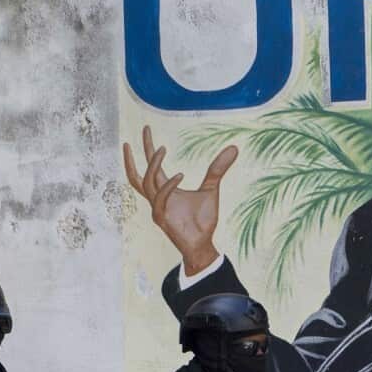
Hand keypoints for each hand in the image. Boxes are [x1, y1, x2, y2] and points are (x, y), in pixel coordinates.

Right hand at [123, 125, 238, 274]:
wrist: (203, 243)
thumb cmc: (203, 220)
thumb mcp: (211, 189)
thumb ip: (217, 169)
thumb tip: (234, 148)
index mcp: (165, 190)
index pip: (151, 166)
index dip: (147, 148)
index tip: (146, 128)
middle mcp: (157, 198)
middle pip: (139, 173)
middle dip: (137, 153)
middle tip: (144, 130)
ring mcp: (157, 208)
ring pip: (146, 182)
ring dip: (153, 164)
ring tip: (162, 148)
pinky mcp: (162, 218)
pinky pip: (160, 198)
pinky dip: (169, 185)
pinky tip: (180, 174)